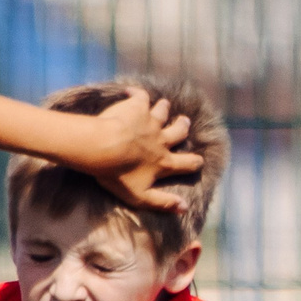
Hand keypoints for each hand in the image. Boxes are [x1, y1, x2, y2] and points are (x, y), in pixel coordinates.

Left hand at [81, 88, 204, 213]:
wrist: (102, 148)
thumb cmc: (118, 175)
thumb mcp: (140, 196)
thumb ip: (163, 202)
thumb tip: (185, 208)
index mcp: (163, 161)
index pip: (186, 163)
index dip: (194, 162)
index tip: (198, 161)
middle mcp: (161, 140)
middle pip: (179, 131)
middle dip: (183, 127)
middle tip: (184, 122)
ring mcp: (150, 121)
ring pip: (163, 111)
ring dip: (164, 108)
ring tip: (164, 105)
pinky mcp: (136, 107)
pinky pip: (140, 96)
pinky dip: (136, 93)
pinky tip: (130, 92)